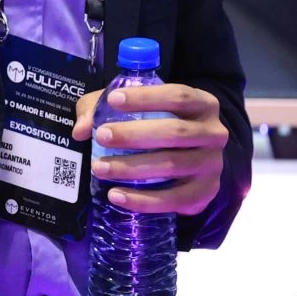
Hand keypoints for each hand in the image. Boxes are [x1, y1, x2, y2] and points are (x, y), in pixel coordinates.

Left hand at [71, 81, 227, 215]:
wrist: (191, 163)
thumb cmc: (160, 126)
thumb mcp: (135, 110)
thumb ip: (105, 110)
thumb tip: (82, 129)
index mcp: (204, 104)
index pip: (179, 96)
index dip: (146, 97)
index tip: (113, 100)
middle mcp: (214, 133)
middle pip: (176, 132)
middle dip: (135, 135)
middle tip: (102, 136)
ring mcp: (212, 165)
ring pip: (172, 165)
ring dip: (132, 168)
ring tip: (99, 168)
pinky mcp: (205, 193)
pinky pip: (173, 199)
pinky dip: (143, 200)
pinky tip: (116, 195)